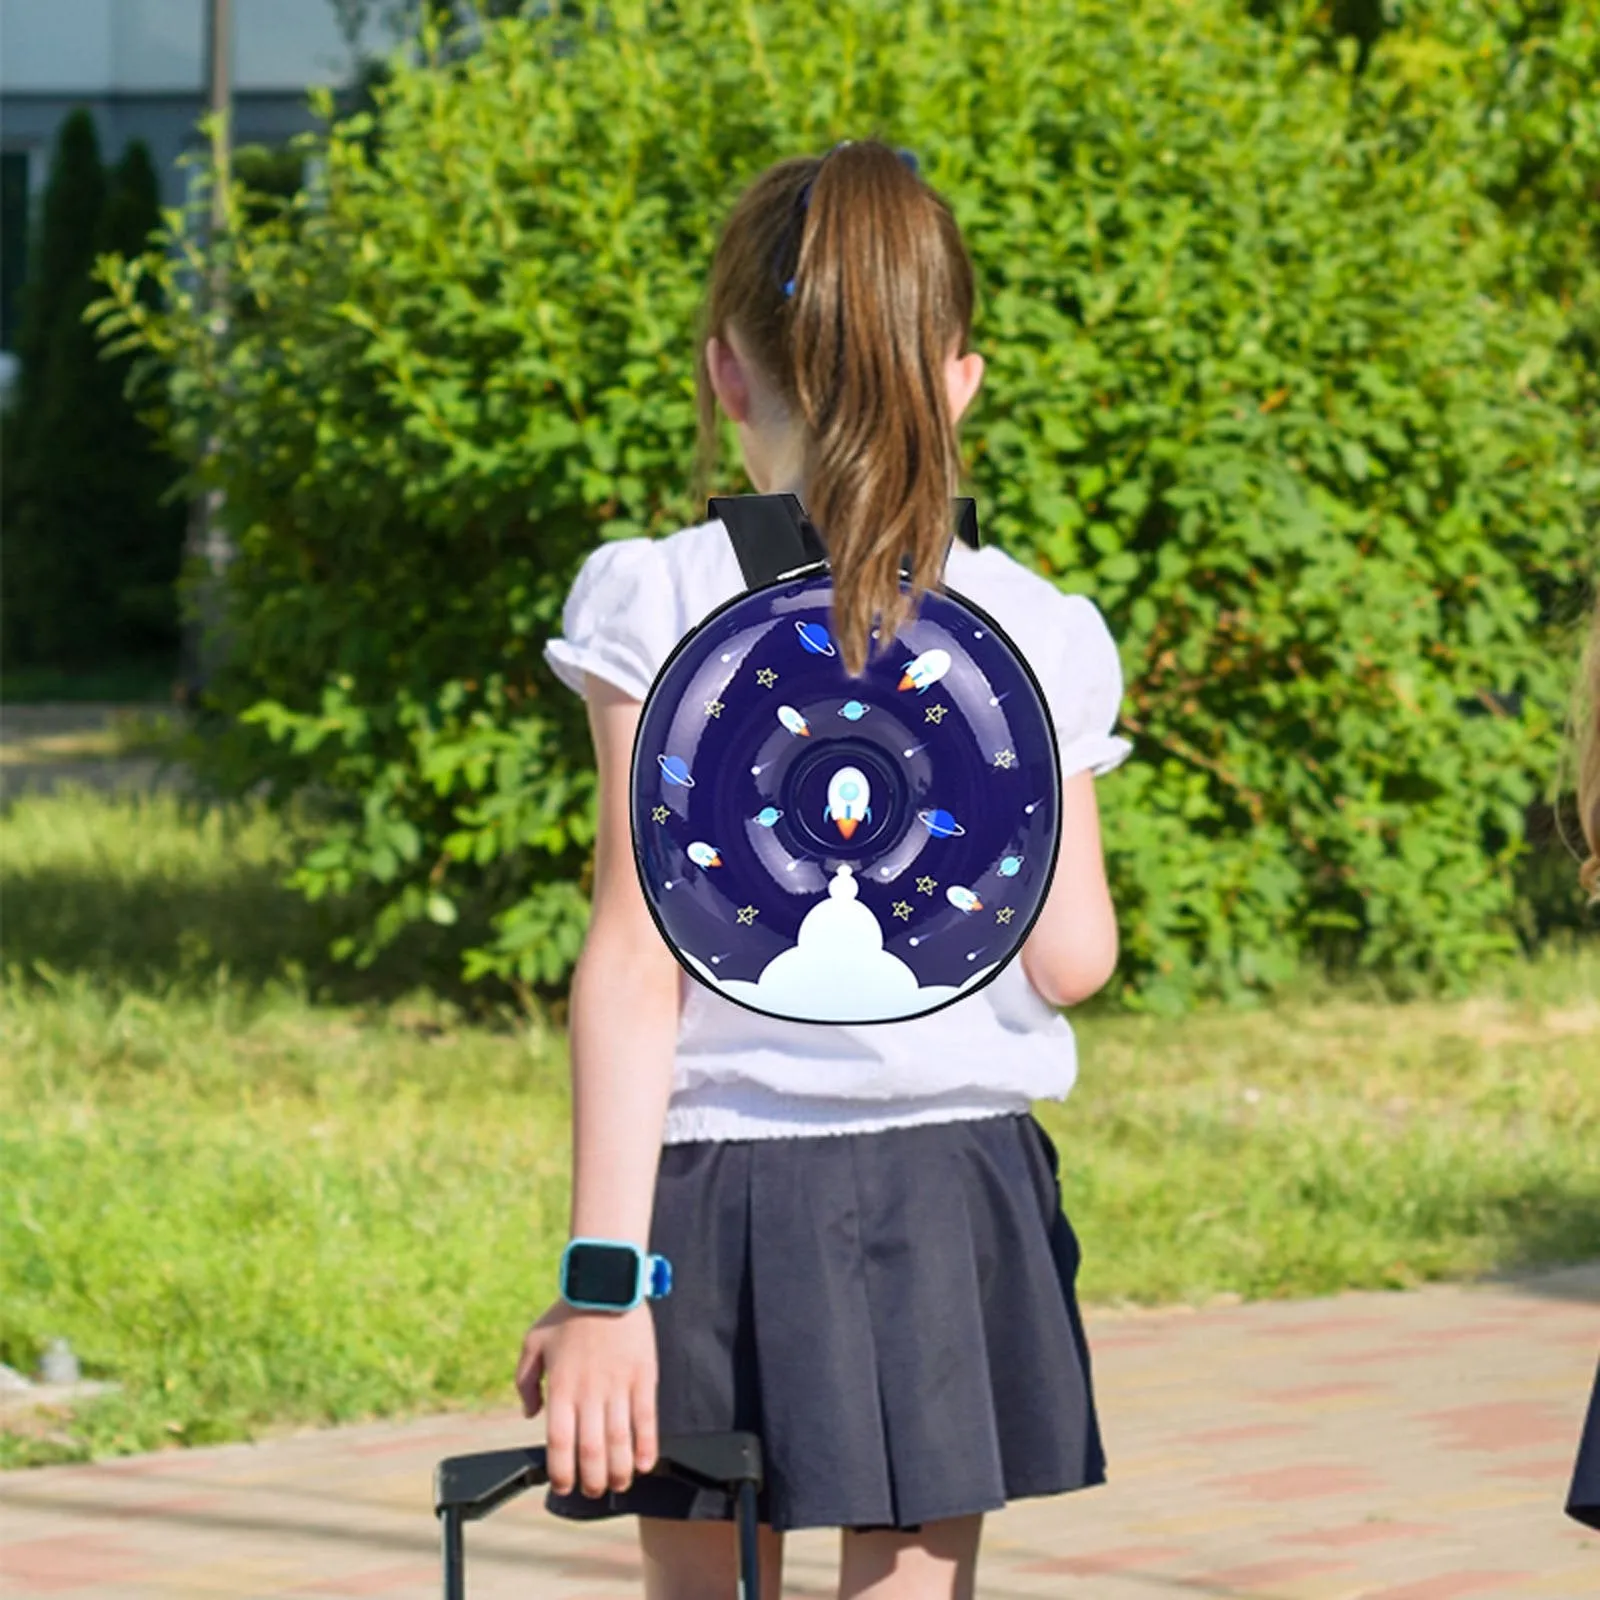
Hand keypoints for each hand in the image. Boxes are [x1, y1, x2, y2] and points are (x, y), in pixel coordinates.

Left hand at [515, 1299, 658, 1497]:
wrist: (606, 1282)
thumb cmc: (568, 1312)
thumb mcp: (533, 1341)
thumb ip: (524, 1382)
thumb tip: (528, 1415)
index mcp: (561, 1387)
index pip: (559, 1443)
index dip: (561, 1472)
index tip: (563, 1486)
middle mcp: (589, 1392)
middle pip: (591, 1451)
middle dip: (592, 1481)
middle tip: (592, 1491)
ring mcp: (618, 1386)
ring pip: (620, 1442)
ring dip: (619, 1471)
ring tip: (617, 1484)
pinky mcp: (643, 1377)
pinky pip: (646, 1420)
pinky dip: (646, 1446)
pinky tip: (644, 1463)